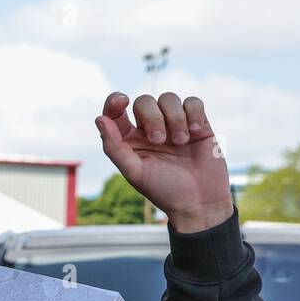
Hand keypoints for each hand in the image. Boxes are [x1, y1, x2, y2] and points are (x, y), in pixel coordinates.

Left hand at [94, 91, 233, 233]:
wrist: (200, 202)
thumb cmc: (164, 191)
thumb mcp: (135, 172)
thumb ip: (114, 147)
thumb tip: (100, 120)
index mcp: (130, 141)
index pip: (116, 112)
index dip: (114, 101)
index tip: (122, 101)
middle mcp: (150, 129)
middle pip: (144, 102)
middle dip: (152, 116)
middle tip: (159, 141)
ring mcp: (174, 125)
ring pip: (169, 99)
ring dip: (175, 118)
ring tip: (181, 142)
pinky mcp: (197, 124)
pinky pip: (192, 102)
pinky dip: (193, 113)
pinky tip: (195, 132)